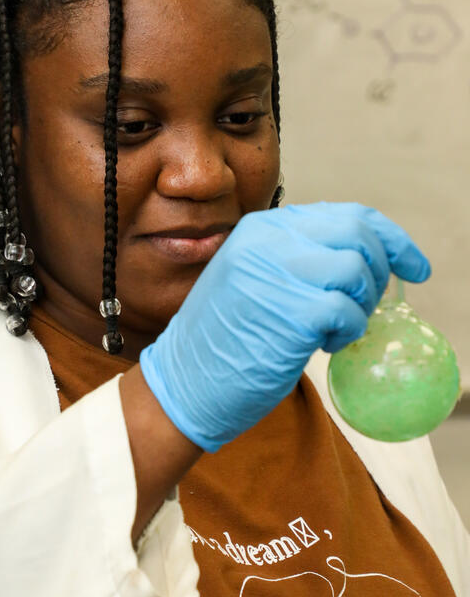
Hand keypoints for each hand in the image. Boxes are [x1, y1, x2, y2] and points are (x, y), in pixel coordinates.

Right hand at [139, 202, 430, 451]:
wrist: (183, 382)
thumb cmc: (223, 339)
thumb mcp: (251, 278)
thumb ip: (296, 258)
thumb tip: (362, 257)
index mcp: (261, 229)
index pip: (345, 214)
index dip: (390, 239)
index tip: (412, 266)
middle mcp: (268, 242)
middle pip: (358, 234)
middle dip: (380, 271)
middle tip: (367, 305)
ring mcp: (277, 274)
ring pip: (357, 270)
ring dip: (362, 305)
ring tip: (337, 328)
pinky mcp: (290, 314)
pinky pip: (348, 312)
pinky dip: (349, 332)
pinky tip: (327, 345)